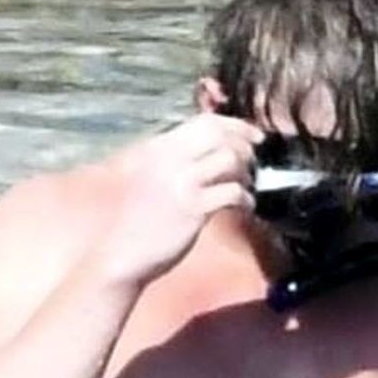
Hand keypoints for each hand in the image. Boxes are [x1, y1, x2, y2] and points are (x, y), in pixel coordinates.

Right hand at [97, 111, 261, 287]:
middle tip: (255, 158)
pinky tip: (244, 206)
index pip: (203, 122)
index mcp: (158, 149)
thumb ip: (175, 162)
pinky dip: (245, 198)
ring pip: (229, 158)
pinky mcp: (193, 208)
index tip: (251, 134)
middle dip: (244, 142)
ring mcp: (182, 183)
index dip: (233, 124)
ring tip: (246, 185)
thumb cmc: (137, 223)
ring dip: (246, 171)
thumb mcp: (150, 179)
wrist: (122, 256)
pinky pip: (231, 192)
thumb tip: (210, 153)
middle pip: (219, 133)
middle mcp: (169, 159)